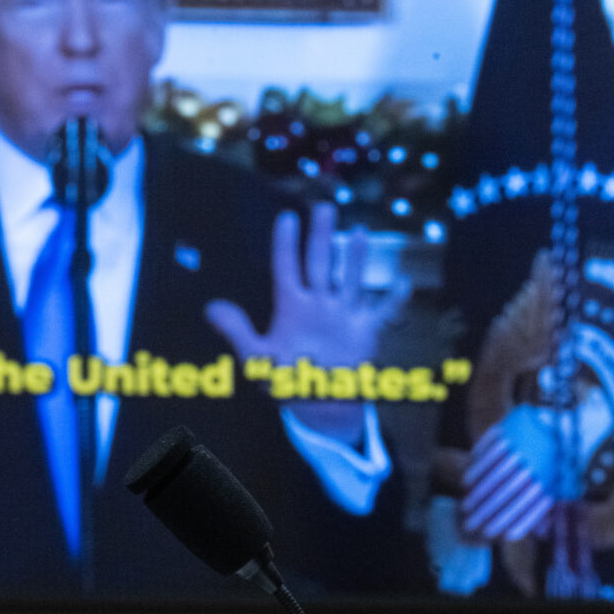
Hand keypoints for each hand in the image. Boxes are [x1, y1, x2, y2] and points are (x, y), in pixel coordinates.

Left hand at [206, 202, 407, 440]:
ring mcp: (342, 315)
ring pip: (350, 278)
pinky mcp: (364, 331)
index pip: (286, 267)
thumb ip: (237, 331)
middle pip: (319, 263)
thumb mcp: (257, 358)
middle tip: (323, 207)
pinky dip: (394, 299)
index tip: (286, 217)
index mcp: (291, 307)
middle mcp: (318, 304)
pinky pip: (382, 312)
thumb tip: (210, 307)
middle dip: (321, 236)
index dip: (285, 243)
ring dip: (355, 257)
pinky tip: (404, 282)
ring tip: (359, 230)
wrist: (318, 405)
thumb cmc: (286, 380)